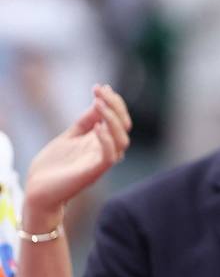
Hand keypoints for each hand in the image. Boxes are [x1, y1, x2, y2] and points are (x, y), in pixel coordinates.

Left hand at [23, 85, 130, 223]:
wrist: (38, 190)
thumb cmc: (53, 165)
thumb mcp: (70, 136)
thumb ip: (85, 122)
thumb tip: (99, 101)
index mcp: (102, 141)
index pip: (118, 119)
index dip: (113, 102)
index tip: (99, 87)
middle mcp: (106, 150)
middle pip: (124, 126)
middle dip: (115, 106)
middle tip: (100, 92)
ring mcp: (101, 161)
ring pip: (122, 140)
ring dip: (112, 120)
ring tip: (98, 105)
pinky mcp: (94, 172)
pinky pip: (110, 156)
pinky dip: (106, 140)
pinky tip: (97, 127)